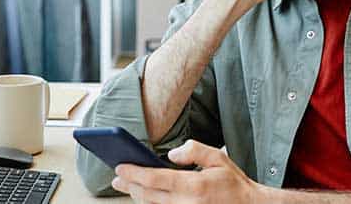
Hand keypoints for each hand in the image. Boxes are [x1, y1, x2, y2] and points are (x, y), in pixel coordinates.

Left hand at [112, 140, 264, 203]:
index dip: (134, 173)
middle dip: (130, 186)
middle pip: (148, 195)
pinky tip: (146, 196)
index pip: (155, 179)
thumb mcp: (218, 158)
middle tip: (117, 178)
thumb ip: (194, 150)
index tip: (120, 167)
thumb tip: (171, 154)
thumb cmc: (234, 183)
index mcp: (194, 186)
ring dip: (138, 196)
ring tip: (128, 186)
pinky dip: (152, 203)